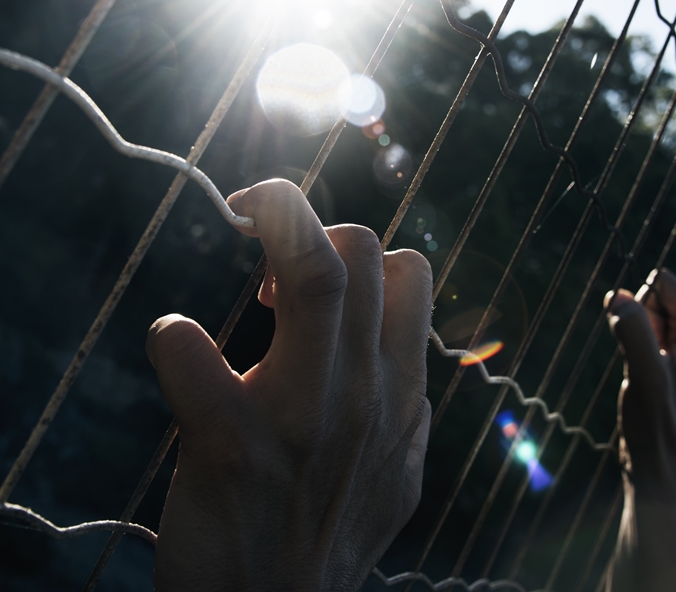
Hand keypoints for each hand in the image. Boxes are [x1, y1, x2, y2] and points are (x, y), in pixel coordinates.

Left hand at [146, 179, 431, 591]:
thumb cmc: (331, 537)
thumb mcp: (398, 473)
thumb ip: (408, 412)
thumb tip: (410, 362)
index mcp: (400, 391)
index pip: (407, 271)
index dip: (360, 247)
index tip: (317, 272)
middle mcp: (363, 392)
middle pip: (358, 250)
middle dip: (307, 229)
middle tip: (273, 273)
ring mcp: (301, 415)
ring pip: (312, 274)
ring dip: (271, 234)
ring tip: (251, 282)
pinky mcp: (229, 445)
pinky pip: (191, 354)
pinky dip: (174, 338)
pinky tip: (178, 349)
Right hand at [604, 268, 675, 591]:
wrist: (659, 466)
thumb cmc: (657, 425)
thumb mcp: (645, 376)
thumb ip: (633, 332)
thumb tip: (616, 295)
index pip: (661, 282)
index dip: (640, 306)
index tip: (643, 343)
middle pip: (652, 296)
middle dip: (636, 322)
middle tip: (644, 363)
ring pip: (642, 316)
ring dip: (632, 338)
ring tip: (644, 374)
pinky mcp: (667, 359)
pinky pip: (640, 334)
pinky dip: (631, 349)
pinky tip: (640, 378)